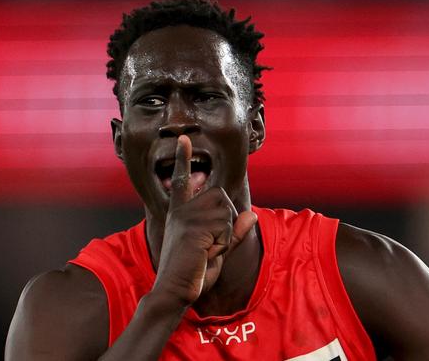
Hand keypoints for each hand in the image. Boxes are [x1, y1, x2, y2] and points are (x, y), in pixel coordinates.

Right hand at [152, 135, 257, 306]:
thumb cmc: (193, 273)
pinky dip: (224, 242)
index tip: (184, 139)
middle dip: (227, 221)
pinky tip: (207, 252)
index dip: (183, 158)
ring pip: (227, 211)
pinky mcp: (194, 226)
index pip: (183, 180)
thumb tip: (252, 215)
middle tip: (211, 245)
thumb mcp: (219, 251)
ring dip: (225, 234)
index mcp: (181, 213)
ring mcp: (187, 216)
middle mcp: (182, 210)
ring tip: (207, 250)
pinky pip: (226, 225)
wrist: (176, 290)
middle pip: (221, 197)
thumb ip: (235, 233)